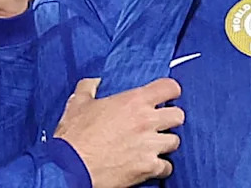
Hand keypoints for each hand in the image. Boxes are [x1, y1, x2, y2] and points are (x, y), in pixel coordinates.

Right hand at [54, 78, 183, 187]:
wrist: (71, 166)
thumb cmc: (75, 136)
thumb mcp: (78, 103)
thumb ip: (89, 87)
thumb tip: (95, 82)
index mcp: (133, 101)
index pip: (169, 87)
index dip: (170, 90)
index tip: (166, 96)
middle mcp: (147, 121)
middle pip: (179, 115)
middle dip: (171, 118)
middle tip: (159, 122)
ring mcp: (150, 146)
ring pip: (175, 142)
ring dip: (165, 143)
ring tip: (153, 145)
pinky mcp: (148, 168)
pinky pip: (167, 167)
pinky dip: (160, 167)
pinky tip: (149, 164)